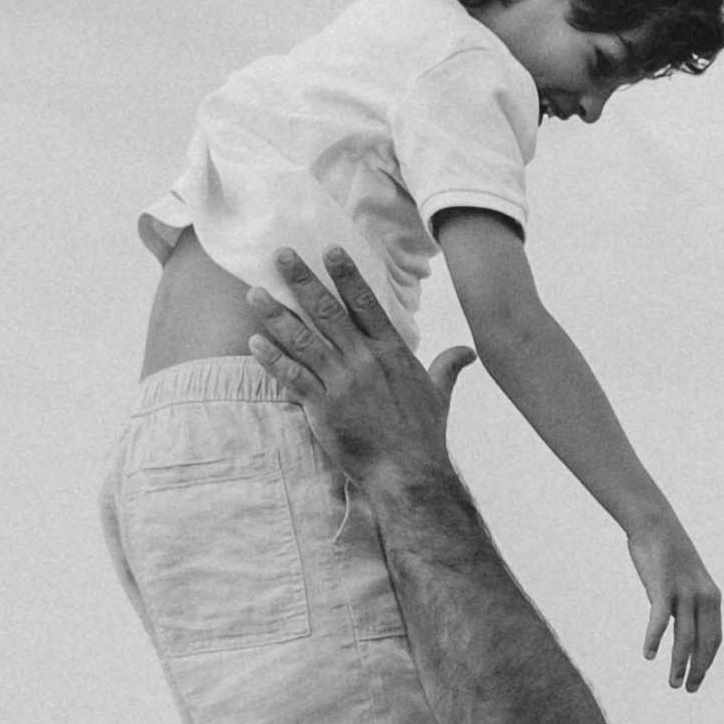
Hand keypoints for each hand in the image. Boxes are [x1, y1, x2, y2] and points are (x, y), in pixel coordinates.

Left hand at [246, 249, 453, 491]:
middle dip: (302, 281)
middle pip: (327, 312)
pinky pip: (291, 377)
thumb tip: (468, 352)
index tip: (330, 250)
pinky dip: (272, 358)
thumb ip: (447, 367)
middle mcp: (364, 361)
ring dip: (276, 315)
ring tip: (255, 293)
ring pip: (303, 340)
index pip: (366, 304)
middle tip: (281, 255)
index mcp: (392, 352)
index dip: (347, 275)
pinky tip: (255, 341)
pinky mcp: (322, 408)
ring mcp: (341, 384)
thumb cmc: (423, 435)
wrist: (408, 473)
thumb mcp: (439, 395)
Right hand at [626, 513, 720, 692]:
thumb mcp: (685, 583)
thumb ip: (686, 607)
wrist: (656, 524)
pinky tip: (649, 655)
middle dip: (697, 670)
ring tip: (673, 682)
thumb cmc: (668, 556)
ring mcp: (684, 592)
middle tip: (687, 690)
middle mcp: (704, 597)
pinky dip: (656, 639)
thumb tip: (679, 633)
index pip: (714, 639)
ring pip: (685, 637)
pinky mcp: (663, 586)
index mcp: (712, 598)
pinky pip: (661, 619)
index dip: (707, 662)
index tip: (697, 680)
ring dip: (679, 663)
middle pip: (704, 643)